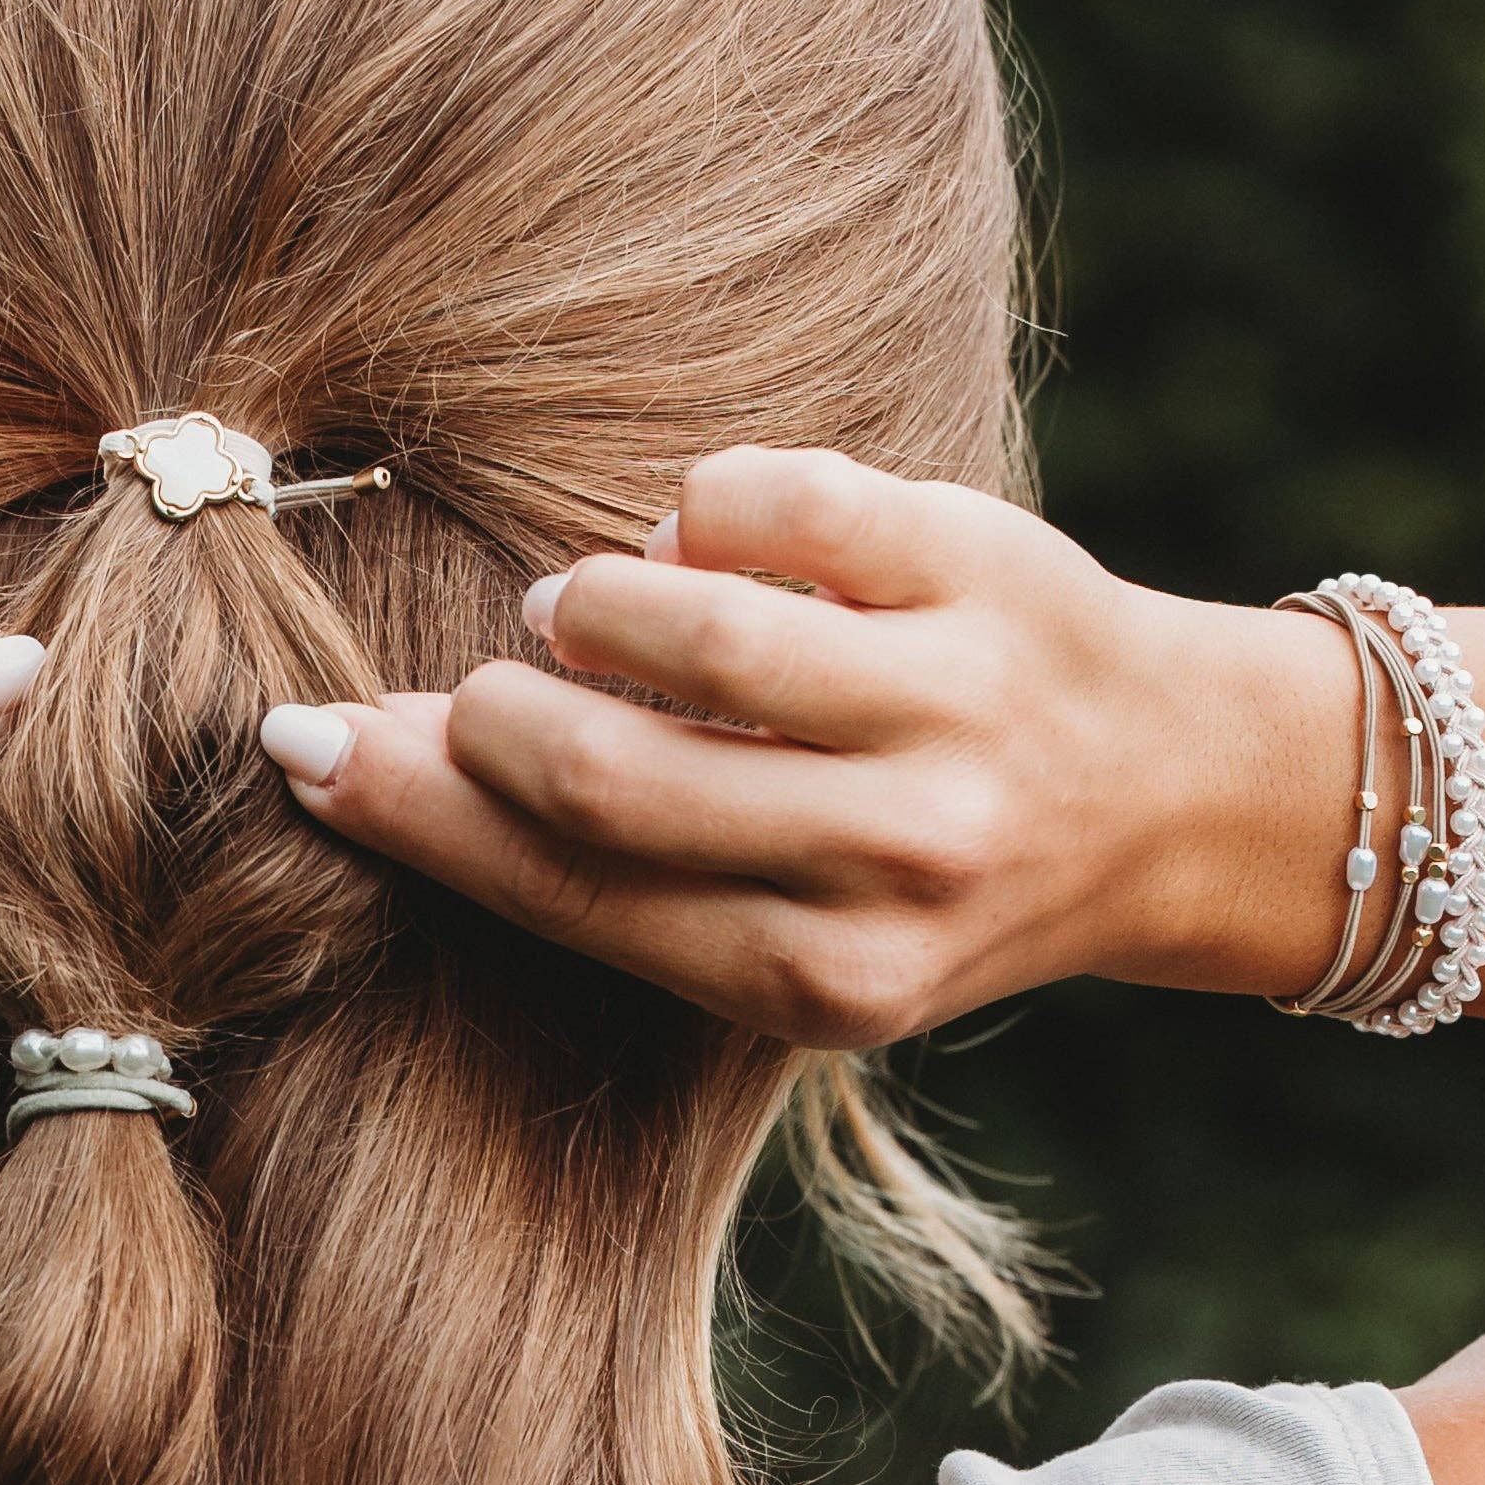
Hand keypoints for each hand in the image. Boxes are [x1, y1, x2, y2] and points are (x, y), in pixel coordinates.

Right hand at [255, 445, 1343, 1043]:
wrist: (1180, 802)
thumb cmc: (922, 871)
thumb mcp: (792, 935)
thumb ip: (609, 868)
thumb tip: (365, 758)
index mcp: (825, 981)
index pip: (569, 886)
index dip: (413, 811)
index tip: (303, 746)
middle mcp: (900, 863)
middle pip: (609, 772)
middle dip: (491, 715)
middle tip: (482, 685)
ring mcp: (957, 712)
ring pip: (688, 624)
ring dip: (593, 605)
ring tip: (585, 612)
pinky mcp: (992, 570)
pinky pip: (780, 503)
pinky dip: (703, 508)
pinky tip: (708, 546)